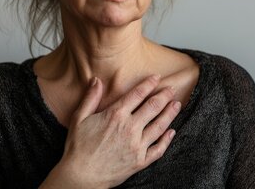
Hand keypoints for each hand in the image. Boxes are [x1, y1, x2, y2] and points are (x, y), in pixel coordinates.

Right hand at [40, 75, 180, 188]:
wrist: (81, 176)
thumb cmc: (78, 147)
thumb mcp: (79, 118)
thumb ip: (90, 98)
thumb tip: (97, 80)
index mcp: (116, 115)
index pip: (138, 94)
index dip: (149, 84)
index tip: (157, 78)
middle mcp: (130, 128)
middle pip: (153, 107)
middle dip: (164, 96)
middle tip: (172, 89)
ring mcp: (137, 145)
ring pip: (160, 126)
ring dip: (170, 113)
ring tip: (177, 104)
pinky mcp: (140, 161)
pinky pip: (159, 149)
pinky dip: (167, 140)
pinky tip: (172, 132)